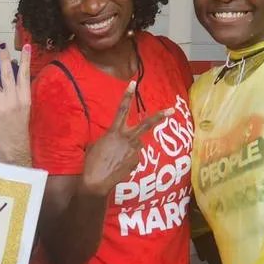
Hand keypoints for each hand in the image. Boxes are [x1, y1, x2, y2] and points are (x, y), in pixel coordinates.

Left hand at [0, 43, 31, 165]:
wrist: (14, 147)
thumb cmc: (17, 126)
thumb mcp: (24, 108)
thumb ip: (17, 92)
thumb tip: (7, 74)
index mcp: (25, 98)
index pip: (25, 75)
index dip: (25, 60)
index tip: (26, 46)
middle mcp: (14, 100)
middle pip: (7, 73)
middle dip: (4, 59)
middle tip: (1, 48)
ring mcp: (2, 106)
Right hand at [80, 82, 171, 197]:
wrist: (96, 181)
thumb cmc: (91, 161)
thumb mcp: (97, 144)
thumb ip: (110, 138)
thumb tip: (118, 140)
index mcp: (114, 131)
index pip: (122, 109)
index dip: (127, 95)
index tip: (133, 83)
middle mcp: (127, 138)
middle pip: (146, 124)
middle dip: (160, 116)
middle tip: (172, 109)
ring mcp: (134, 151)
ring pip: (137, 143)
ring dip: (129, 148)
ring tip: (115, 158)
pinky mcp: (136, 161)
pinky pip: (134, 156)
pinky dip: (127, 159)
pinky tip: (118, 166)